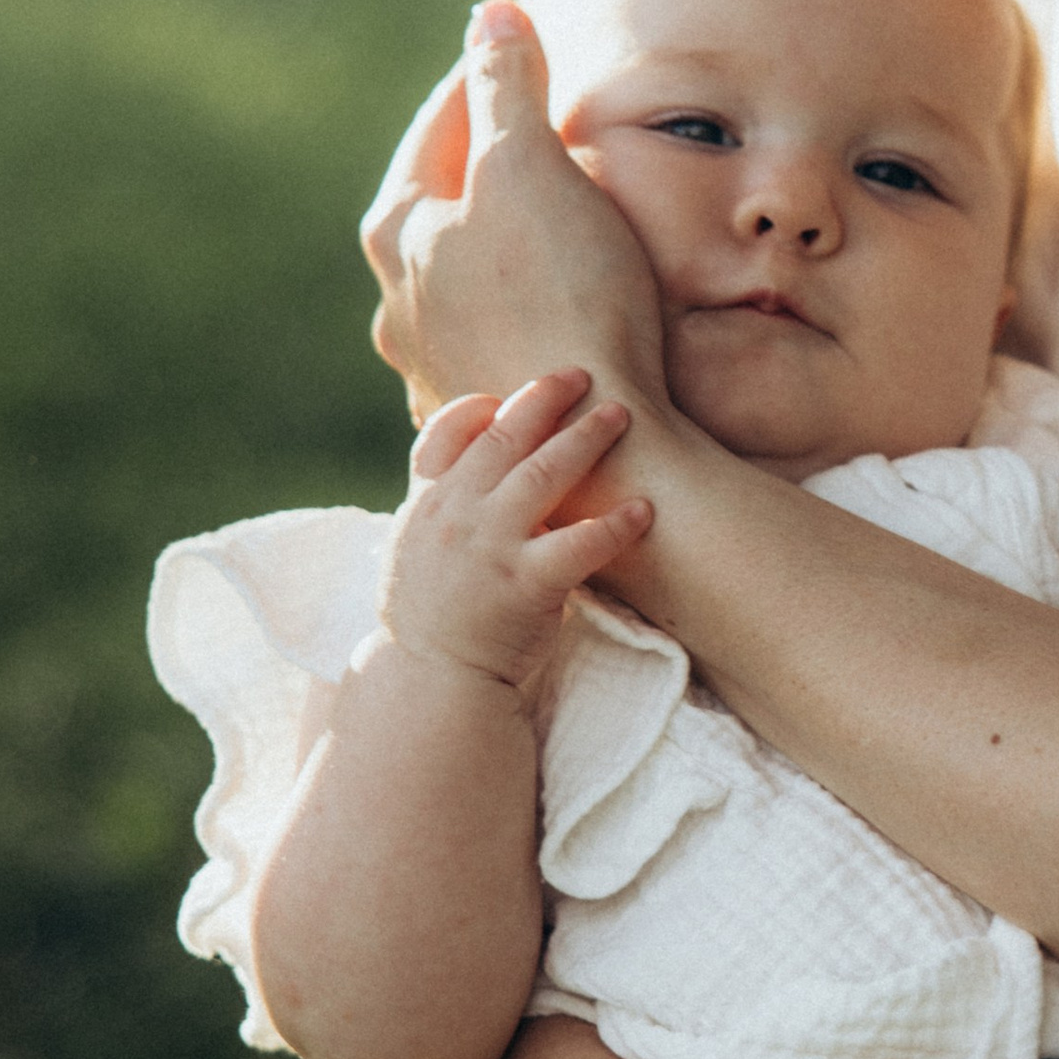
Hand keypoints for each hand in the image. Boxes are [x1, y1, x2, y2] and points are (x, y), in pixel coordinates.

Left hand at [362, 0, 670, 423]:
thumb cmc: (565, 296)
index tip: (518, 43)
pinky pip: (496, 336)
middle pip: (443, 204)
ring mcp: (434, 367)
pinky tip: (556, 308)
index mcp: (397, 233)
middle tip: (536, 126)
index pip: (440, 124)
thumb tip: (489, 13)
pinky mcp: (481, 416)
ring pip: (464, 278)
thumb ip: (505, 85)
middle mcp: (397, 304)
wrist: (598, 450)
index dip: (486, 75)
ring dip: (501, 242)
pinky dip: (524, 305)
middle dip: (487, 162)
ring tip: (553, 221)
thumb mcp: (531, 166)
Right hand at [380, 371, 647, 690]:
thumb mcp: (415, 553)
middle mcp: (455, 516)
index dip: (481, 408)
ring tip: (619, 415)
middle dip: (544, 399)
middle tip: (581, 373)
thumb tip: (475, 475)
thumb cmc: (435, 621)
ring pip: (542, 475)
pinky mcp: (525, 585)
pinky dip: (614, 524)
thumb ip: (444, 510)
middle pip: (503, 438)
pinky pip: (579, 544)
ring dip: (585, 439)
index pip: (445, 435)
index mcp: (426, 505)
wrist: (433, 684)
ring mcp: (489, 548)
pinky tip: (644, 510)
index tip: (512, 393)